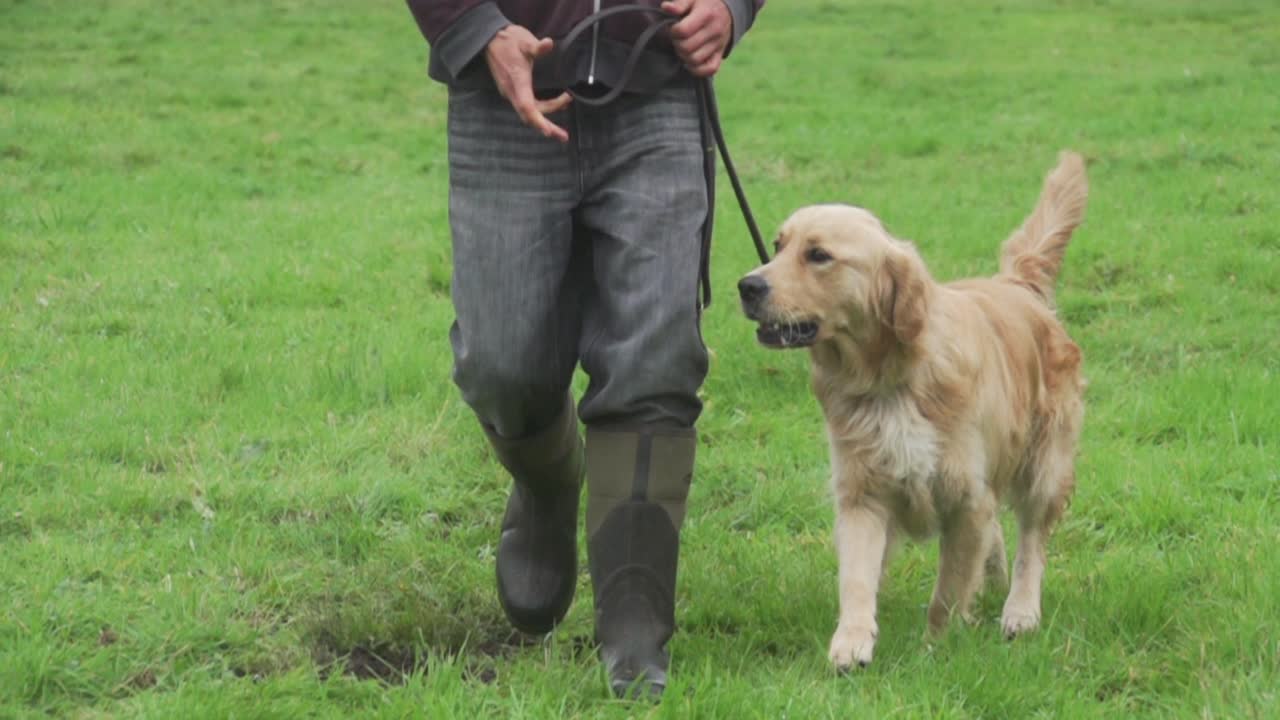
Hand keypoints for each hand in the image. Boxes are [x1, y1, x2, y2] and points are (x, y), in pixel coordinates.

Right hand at [484, 25, 571, 141]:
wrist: (490, 40)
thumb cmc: (508, 41)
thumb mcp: (524, 41)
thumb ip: (537, 47)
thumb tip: (549, 44)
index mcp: (517, 81)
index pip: (527, 106)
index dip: (538, 120)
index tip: (548, 132)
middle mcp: (512, 91)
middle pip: (529, 116)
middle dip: (547, 127)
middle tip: (564, 137)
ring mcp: (511, 93)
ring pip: (529, 113)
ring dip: (545, 119)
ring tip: (564, 116)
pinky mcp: (513, 92)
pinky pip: (527, 107)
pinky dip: (540, 112)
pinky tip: (554, 106)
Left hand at [661, 0, 732, 76]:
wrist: (727, 11)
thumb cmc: (704, 4)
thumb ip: (679, 3)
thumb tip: (665, 7)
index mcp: (707, 14)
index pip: (683, 31)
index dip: (673, 31)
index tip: (674, 28)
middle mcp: (715, 30)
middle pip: (686, 48)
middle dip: (676, 43)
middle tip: (677, 38)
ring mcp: (719, 45)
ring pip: (694, 60)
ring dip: (683, 56)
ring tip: (683, 46)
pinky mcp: (720, 55)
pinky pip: (708, 70)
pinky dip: (696, 69)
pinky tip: (690, 61)